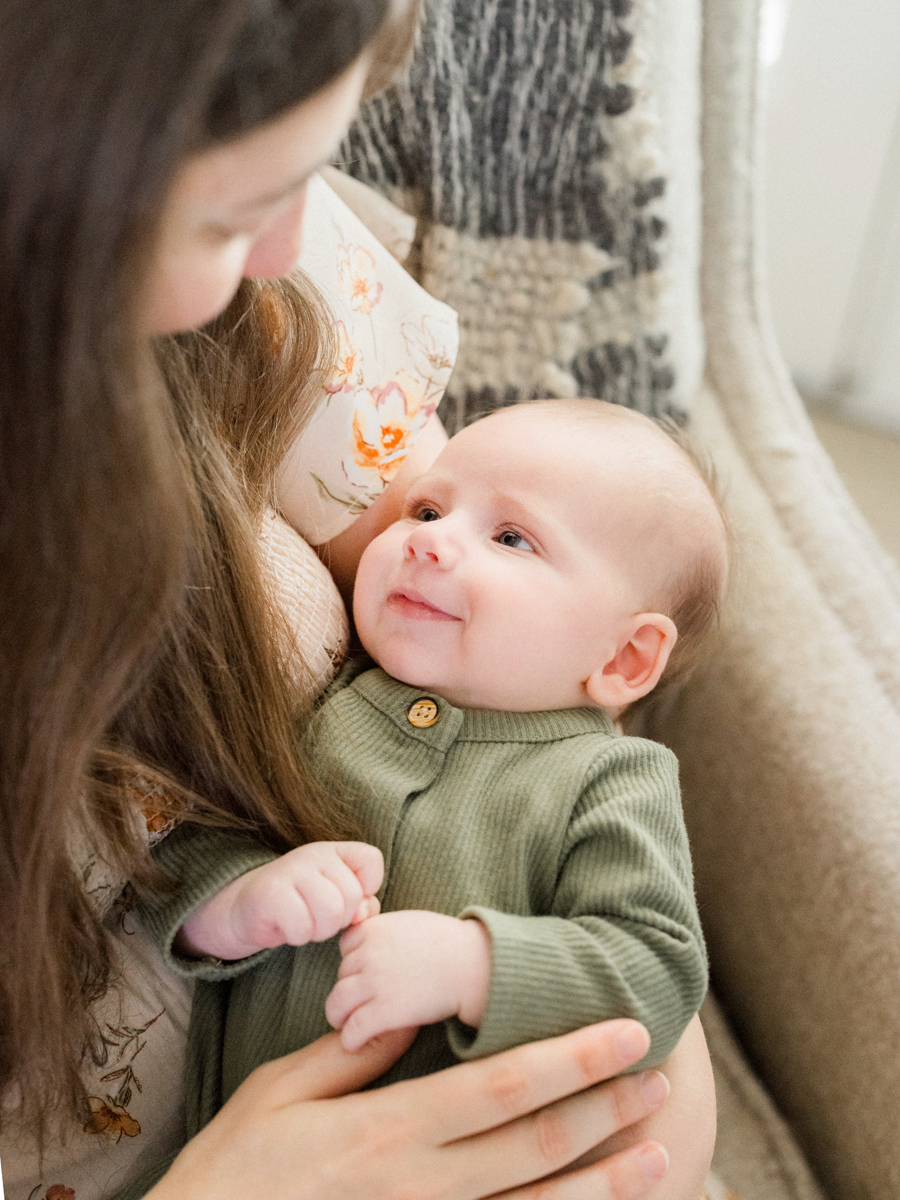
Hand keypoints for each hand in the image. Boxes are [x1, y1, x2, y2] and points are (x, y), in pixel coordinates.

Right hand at [146, 1019, 670, 1199]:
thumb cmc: (233, 1171)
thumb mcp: (278, 1093)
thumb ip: (350, 1055)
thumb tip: (406, 1009)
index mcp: (388, 1131)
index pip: (501, 1087)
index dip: (571, 1058)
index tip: (624, 1031)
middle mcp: (420, 1188)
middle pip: (536, 1146)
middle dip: (606, 1111)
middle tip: (661, 1081)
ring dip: (604, 1184)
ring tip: (659, 1156)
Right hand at [180, 841, 383, 960]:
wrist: (245, 910)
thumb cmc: (298, 905)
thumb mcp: (334, 900)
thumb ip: (360, 904)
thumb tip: (364, 912)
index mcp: (333, 851)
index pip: (371, 860)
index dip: (367, 888)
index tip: (345, 901)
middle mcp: (313, 854)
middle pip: (352, 896)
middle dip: (339, 920)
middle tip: (316, 918)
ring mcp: (291, 870)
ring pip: (331, 912)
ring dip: (318, 930)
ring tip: (302, 923)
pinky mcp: (270, 893)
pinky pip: (302, 926)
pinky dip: (297, 936)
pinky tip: (285, 927)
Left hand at [326, 911, 490, 1049]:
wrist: (472, 965)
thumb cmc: (449, 943)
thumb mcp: (410, 922)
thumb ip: (385, 931)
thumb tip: (367, 940)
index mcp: (374, 929)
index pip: (345, 946)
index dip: (355, 961)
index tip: (368, 973)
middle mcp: (368, 954)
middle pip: (341, 975)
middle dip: (351, 988)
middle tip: (363, 1001)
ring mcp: (373, 983)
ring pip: (336, 1004)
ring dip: (340, 1016)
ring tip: (348, 1025)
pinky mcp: (382, 1012)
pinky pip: (352, 1030)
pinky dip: (351, 1039)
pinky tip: (357, 1043)